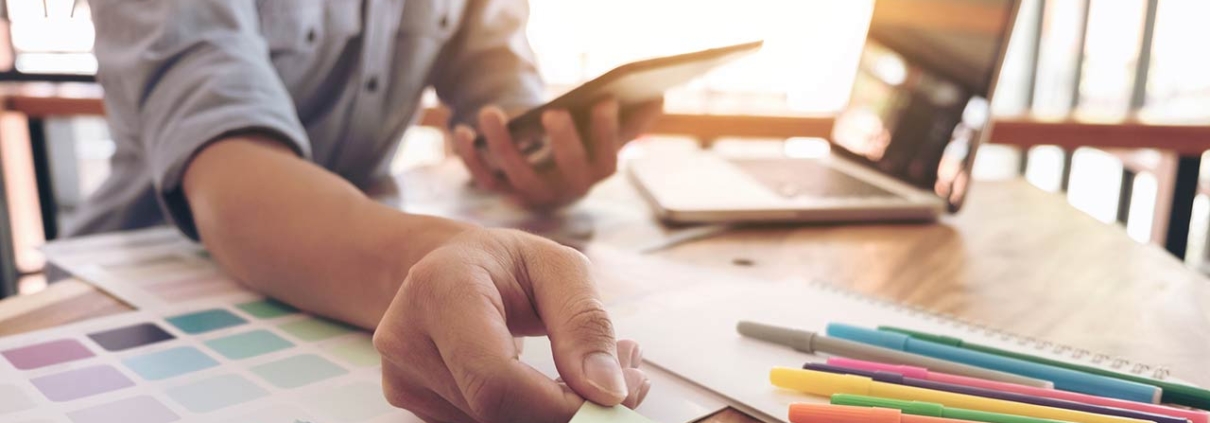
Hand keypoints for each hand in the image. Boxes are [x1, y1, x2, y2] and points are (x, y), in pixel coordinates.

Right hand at [374, 228, 650, 422]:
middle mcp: (406, 336)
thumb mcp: (559, 269)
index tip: (611, 396)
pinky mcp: (409, 401)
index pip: (495, 377)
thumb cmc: (508, 264)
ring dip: (548, 414)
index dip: (557, 405)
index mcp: (441, 288)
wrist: (447, 269)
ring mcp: (400, 376)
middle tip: (621, 384)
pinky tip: (547, 388)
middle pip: (492, 411)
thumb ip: (586, 325)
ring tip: (584, 373)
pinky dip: (524, 416)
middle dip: (564, 412)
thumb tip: (609, 392)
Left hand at [452, 99, 662, 208]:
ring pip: (516, 176)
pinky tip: (460, 130)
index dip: (608, 134)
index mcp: (590, 175)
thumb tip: (657, 100)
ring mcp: (529, 193)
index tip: (607, 101)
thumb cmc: (575, 142)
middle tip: (555, 113)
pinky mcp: (500, 189)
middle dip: (560, 143)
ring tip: (490, 112)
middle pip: (563, 172)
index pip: (604, 161)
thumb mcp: (599, 132)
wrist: (538, 170)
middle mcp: (562, 191)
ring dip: (501, 144)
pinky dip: (470, 157)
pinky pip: (483, 179)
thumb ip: (627, 121)